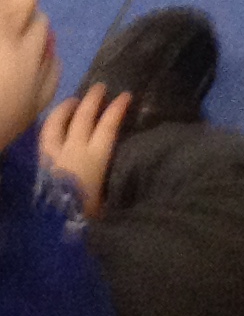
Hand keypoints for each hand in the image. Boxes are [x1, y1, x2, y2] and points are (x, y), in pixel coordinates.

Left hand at [38, 84, 130, 217]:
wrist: (52, 228)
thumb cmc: (87, 213)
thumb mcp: (109, 197)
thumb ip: (118, 177)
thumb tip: (133, 166)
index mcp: (95, 156)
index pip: (108, 124)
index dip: (118, 108)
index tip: (126, 95)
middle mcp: (74, 149)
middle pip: (83, 117)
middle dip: (93, 100)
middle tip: (100, 87)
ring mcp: (53, 155)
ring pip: (57, 124)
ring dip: (66, 109)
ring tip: (73, 100)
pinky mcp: (39, 163)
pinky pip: (44, 138)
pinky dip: (50, 126)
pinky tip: (53, 124)